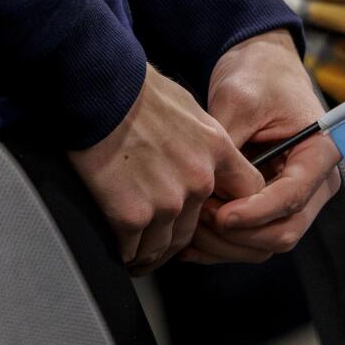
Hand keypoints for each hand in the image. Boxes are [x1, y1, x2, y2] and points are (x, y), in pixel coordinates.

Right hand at [68, 64, 263, 273]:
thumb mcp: (187, 106)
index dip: (230, 208)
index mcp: (216, 150)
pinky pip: (133, 248)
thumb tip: (195, 153)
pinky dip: (126, 254)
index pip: (246, 192)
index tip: (216, 215)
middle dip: (181, 238)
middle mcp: (198, 181)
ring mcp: (166, 201)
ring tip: (140, 256)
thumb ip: (201, 140)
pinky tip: (121, 252)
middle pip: (199, 227)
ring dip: (152, 254)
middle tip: (165, 240)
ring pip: (166, 245)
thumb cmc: (134, 89)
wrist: (98, 91)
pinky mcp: (131, 215)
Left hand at [186, 30, 341, 262]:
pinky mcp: (273, 208)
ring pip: (265, 244)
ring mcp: (296, 199)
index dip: (255, 213)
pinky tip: (190, 241)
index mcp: (320, 153)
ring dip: (226, 244)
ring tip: (190, 223)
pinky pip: (251, 241)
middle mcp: (315, 183)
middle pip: (284, 232)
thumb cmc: (257, 77)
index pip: (293, 198)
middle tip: (199, 216)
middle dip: (238, 234)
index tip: (221, 216)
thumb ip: (228, 146)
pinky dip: (221, 245)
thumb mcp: (239, 101)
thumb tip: (208, 189)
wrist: (259, 70)